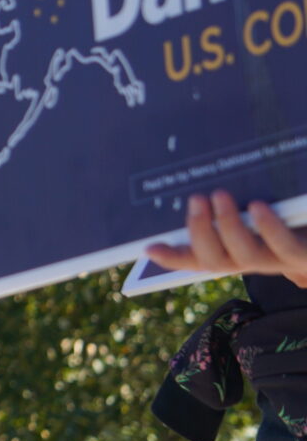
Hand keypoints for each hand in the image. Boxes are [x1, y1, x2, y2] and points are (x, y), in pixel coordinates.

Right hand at [146, 191, 306, 288]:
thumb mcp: (251, 210)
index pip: (196, 259)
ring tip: (219, 195)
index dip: (171, 258)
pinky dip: (268, 227)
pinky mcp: (302, 256)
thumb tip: (200, 179)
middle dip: (199, 231)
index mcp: (232, 252)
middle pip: (215, 260)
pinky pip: (284, 247)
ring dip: (228, 226)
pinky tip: (256, 206)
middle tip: (196, 199)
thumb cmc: (286, 217)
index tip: (149, 247)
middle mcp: (249, 260)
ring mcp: (275, 261)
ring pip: (245, 256)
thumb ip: (226, 203)